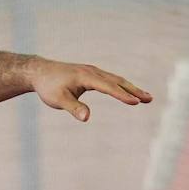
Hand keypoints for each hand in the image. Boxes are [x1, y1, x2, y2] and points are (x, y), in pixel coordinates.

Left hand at [29, 59, 153, 121]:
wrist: (39, 72)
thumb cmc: (48, 87)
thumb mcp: (57, 100)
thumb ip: (73, 108)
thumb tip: (86, 118)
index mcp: (85, 76)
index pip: (108, 87)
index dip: (122, 95)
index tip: (135, 103)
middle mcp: (92, 71)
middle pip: (117, 81)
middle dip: (134, 91)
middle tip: (149, 99)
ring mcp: (92, 71)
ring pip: (115, 80)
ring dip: (131, 88)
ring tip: (146, 98)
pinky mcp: (90, 74)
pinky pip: (110, 80)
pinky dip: (121, 86)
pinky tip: (128, 93)